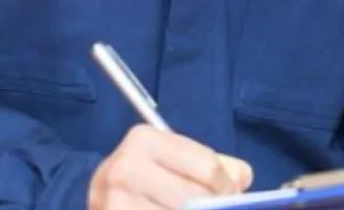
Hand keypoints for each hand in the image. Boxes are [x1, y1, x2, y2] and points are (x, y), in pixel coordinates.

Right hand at [89, 124, 254, 209]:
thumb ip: (212, 164)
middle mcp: (125, 167)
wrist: (101, 200)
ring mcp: (116, 201)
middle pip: (194, 197)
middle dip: (212, 206)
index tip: (229, 195)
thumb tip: (242, 177)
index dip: (226, 187)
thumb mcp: (174, 162)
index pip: (207, 166)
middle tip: (214, 207)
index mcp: (144, 139)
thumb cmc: (143, 180)